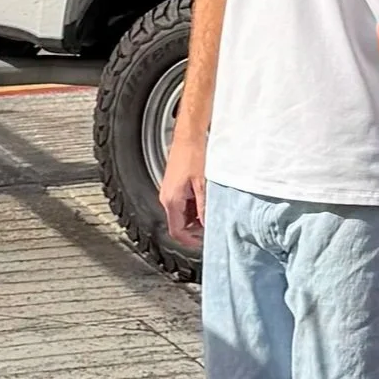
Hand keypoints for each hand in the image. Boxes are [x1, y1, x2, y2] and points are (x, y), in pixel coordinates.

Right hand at [158, 127, 206, 249]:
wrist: (188, 136)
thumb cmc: (194, 154)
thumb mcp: (203, 184)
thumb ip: (205, 207)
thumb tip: (207, 224)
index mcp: (171, 200)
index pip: (176, 232)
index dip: (190, 241)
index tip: (203, 242)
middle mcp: (166, 198)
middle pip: (179, 225)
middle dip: (195, 229)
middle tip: (212, 225)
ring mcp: (169, 192)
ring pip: (181, 215)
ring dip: (195, 217)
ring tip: (211, 210)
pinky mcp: (173, 186)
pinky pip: (182, 204)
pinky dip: (194, 206)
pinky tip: (206, 199)